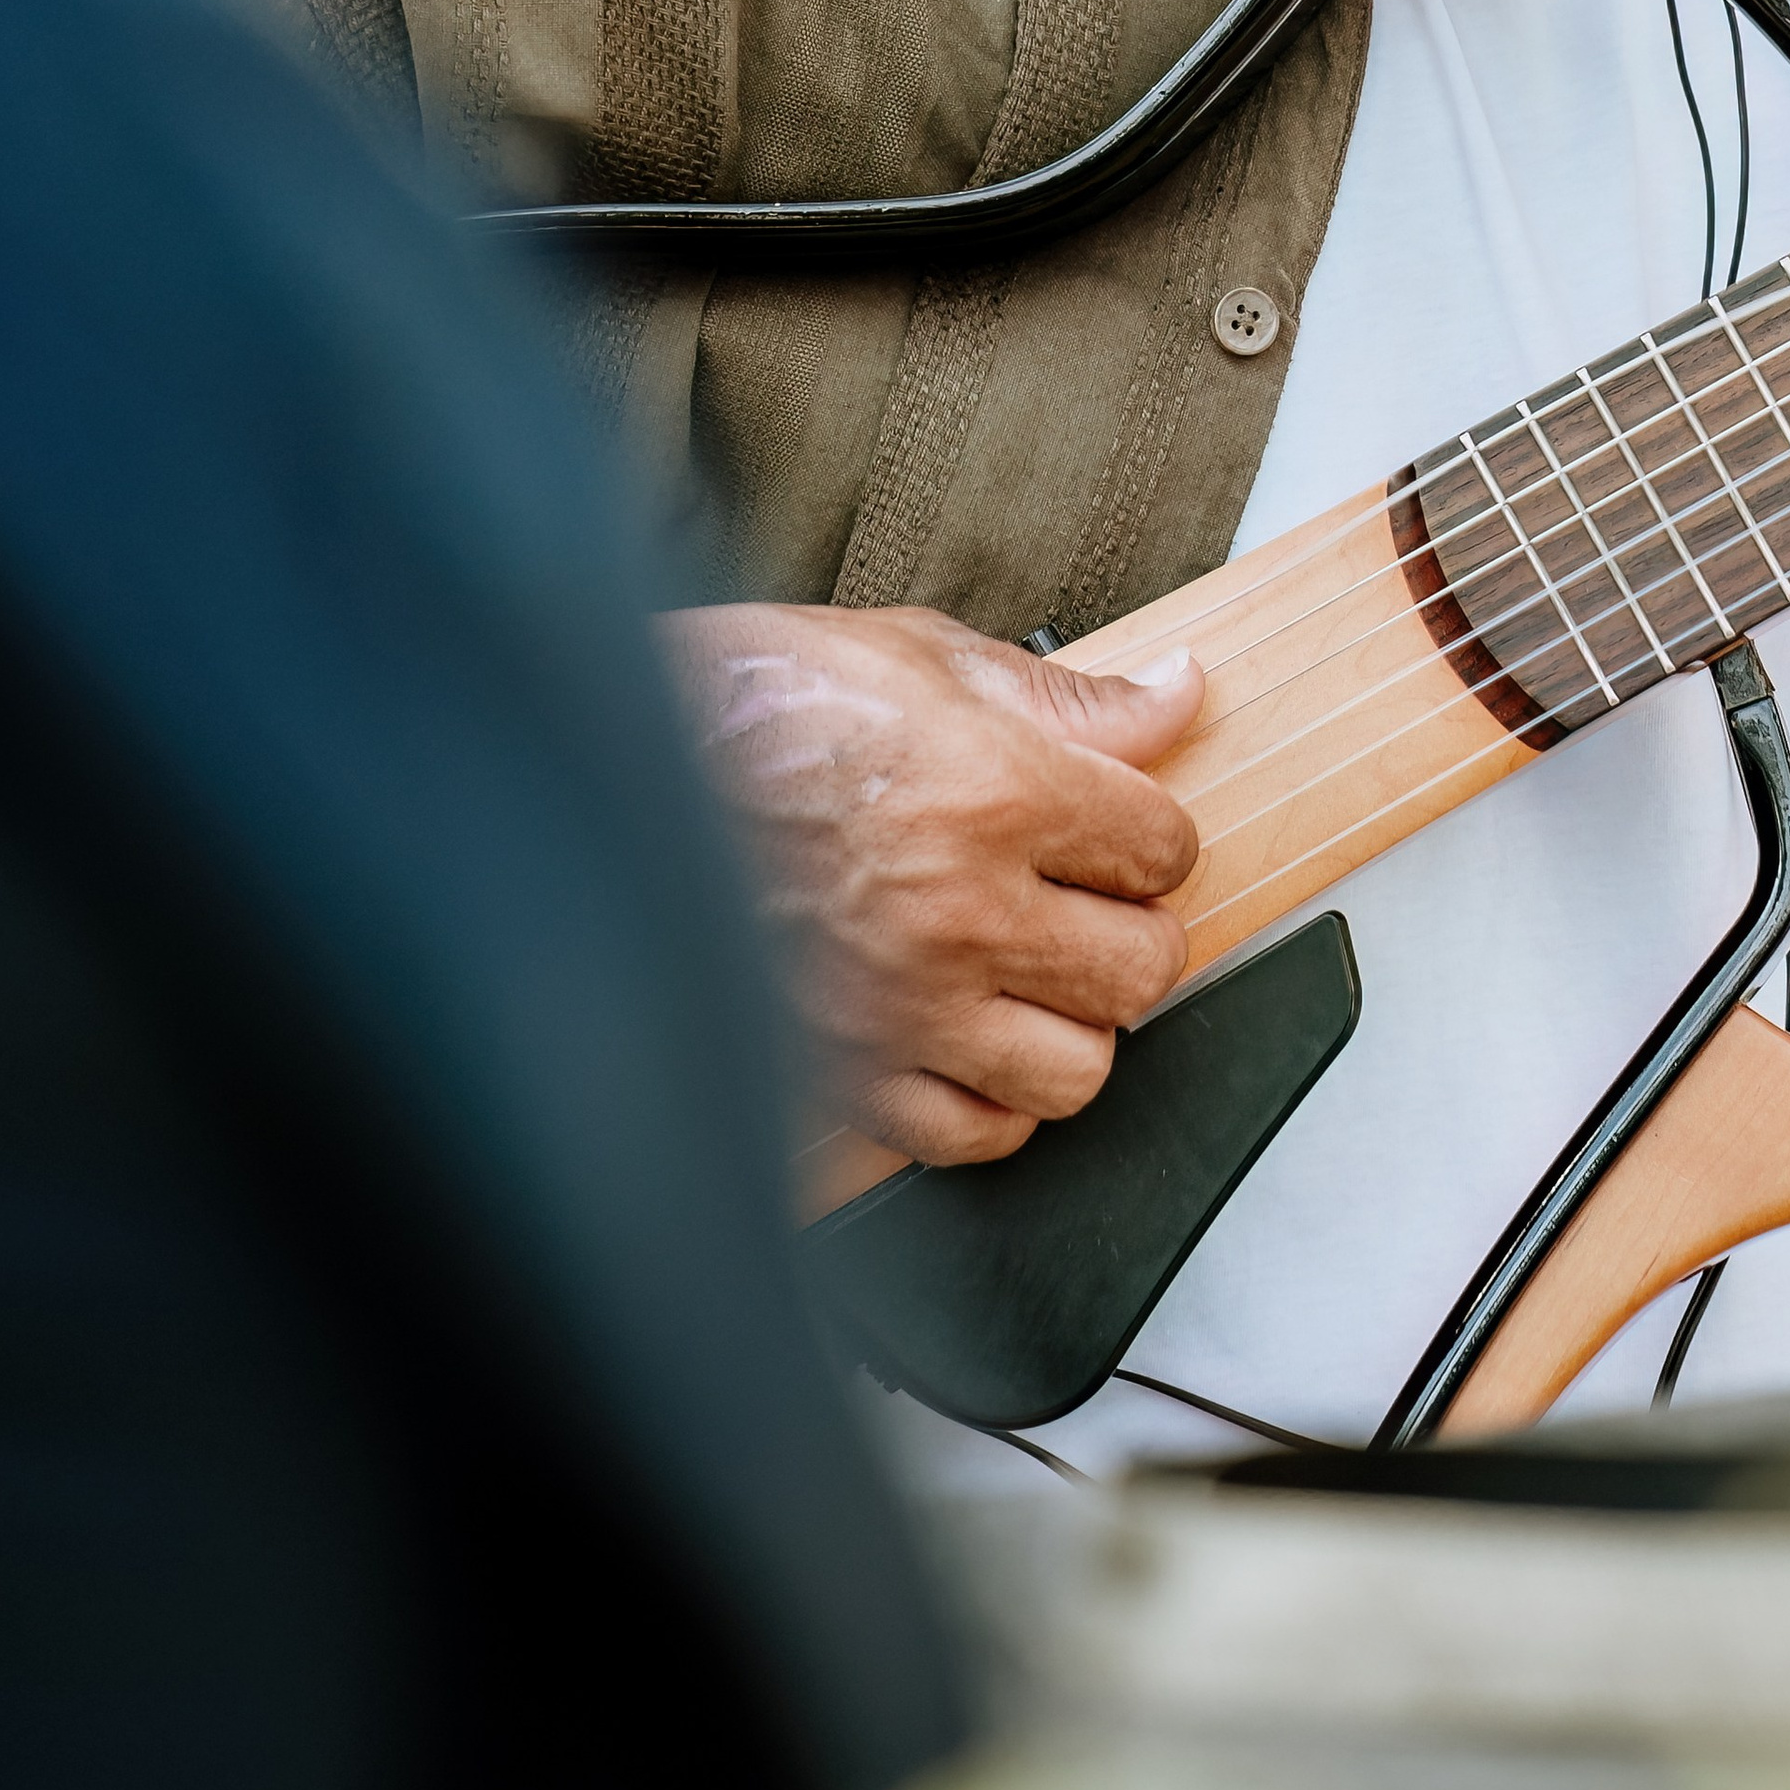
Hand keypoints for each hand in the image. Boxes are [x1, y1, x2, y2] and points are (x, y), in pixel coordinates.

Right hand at [661, 601, 1203, 1166]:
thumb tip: (1175, 697)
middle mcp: (958, 911)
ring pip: (1078, 1069)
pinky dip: (994, 1098)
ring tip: (1036, 974)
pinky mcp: (848, 1070)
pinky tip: (973, 1035)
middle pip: (1142, 969)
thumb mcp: (919, 655)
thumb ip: (1066, 697)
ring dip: (1073, 1022)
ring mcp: (903, 1005)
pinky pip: (977, 1133)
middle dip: (1132, 929)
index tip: (1122, 829)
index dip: (1152, 834)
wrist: (613, 759)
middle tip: (1090, 901)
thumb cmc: (755, 702)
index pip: (1162, 847)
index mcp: (992, 791)